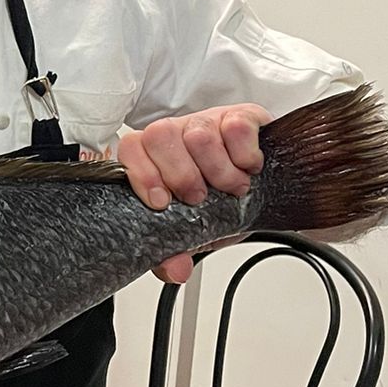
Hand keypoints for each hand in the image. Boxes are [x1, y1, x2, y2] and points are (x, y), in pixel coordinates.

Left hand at [117, 104, 269, 286]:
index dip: (142, 174)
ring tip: (231, 189)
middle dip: (181, 175)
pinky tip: (248, 169)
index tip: (161, 202)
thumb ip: (175, 251)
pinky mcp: (241, 116)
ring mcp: (207, 121)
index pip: (130, 149)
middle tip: (201, 199)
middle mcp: (176, 134)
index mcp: (153, 157)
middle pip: (160, 135)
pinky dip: (245, 155)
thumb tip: (175, 270)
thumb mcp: (193, 232)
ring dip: (218, 171)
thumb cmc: (216, 203)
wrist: (257, 187)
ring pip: (198, 134)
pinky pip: (237, 127)